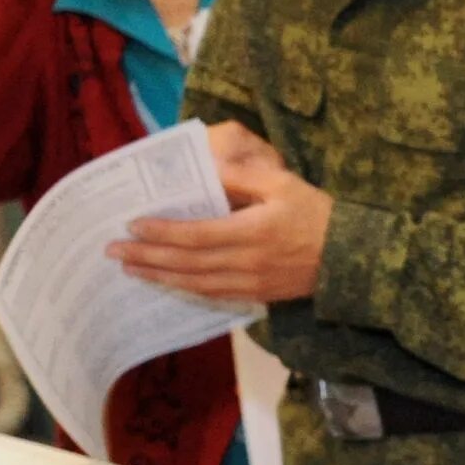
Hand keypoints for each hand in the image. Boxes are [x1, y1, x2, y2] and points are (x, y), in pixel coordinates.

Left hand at [110, 122, 331, 304]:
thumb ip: (243, 177)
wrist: (351, 256)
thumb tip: (206, 169)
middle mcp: (245, 262)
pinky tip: (168, 282)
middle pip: (185, 263)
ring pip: (194, 283)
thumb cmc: (317, 214)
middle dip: (146, 257)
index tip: (132, 225)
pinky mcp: (256, 294)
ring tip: (130, 269)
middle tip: (112, 251)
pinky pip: (212, 295)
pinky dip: (185, 289)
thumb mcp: (284, 184)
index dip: (160, 232)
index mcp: (251, 232)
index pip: (194, 234)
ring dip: (158, 276)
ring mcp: (250, 283)